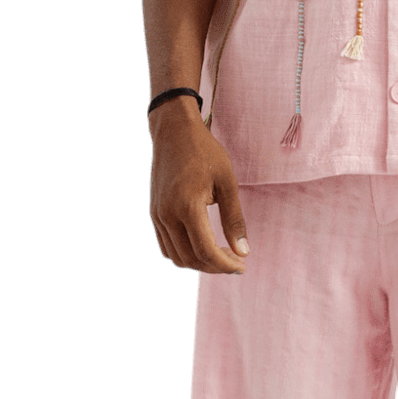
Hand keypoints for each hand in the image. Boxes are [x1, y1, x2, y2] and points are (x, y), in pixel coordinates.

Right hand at [148, 99, 248, 273]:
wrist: (174, 132)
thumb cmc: (205, 152)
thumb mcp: (227, 182)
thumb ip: (234, 219)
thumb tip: (243, 252)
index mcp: (187, 206)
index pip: (205, 251)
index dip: (225, 265)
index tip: (242, 266)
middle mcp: (167, 215)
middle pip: (190, 258)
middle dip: (215, 266)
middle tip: (236, 262)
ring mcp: (157, 215)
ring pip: (176, 256)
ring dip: (199, 263)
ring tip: (221, 256)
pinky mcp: (154, 213)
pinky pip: (166, 245)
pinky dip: (184, 254)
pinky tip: (202, 248)